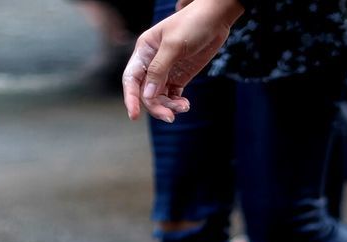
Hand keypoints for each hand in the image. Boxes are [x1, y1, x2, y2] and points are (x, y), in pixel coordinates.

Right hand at [122, 0, 243, 121]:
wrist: (215, 19)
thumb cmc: (192, 24)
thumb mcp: (174, 45)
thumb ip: (160, 69)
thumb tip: (148, 94)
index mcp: (144, 51)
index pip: (131, 78)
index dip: (131, 98)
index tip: (134, 116)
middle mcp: (152, 62)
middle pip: (146, 92)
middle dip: (156, 106)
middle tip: (170, 117)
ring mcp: (166, 70)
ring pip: (159, 96)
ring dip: (169, 106)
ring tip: (183, 107)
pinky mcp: (180, 76)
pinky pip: (173, 95)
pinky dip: (177, 103)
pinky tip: (185, 105)